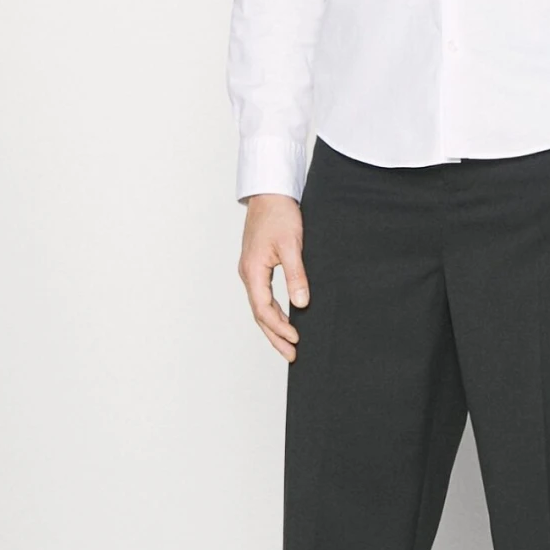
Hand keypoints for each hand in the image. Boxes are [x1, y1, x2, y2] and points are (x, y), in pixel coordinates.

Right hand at [239, 194, 309, 361]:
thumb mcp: (291, 246)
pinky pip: (263, 297)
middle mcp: (248, 274)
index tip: (296, 340)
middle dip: (275, 336)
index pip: (264, 310)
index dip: (280, 328)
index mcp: (253, 271)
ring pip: (261, 307)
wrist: (270, 193)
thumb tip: (301, 304)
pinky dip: (273, 312)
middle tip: (291, 356)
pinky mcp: (257, 267)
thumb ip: (296, 275)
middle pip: (260, 315)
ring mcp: (251, 271)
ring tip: (289, 345)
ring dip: (274, 327)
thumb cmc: (279, 215)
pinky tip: (285, 319)